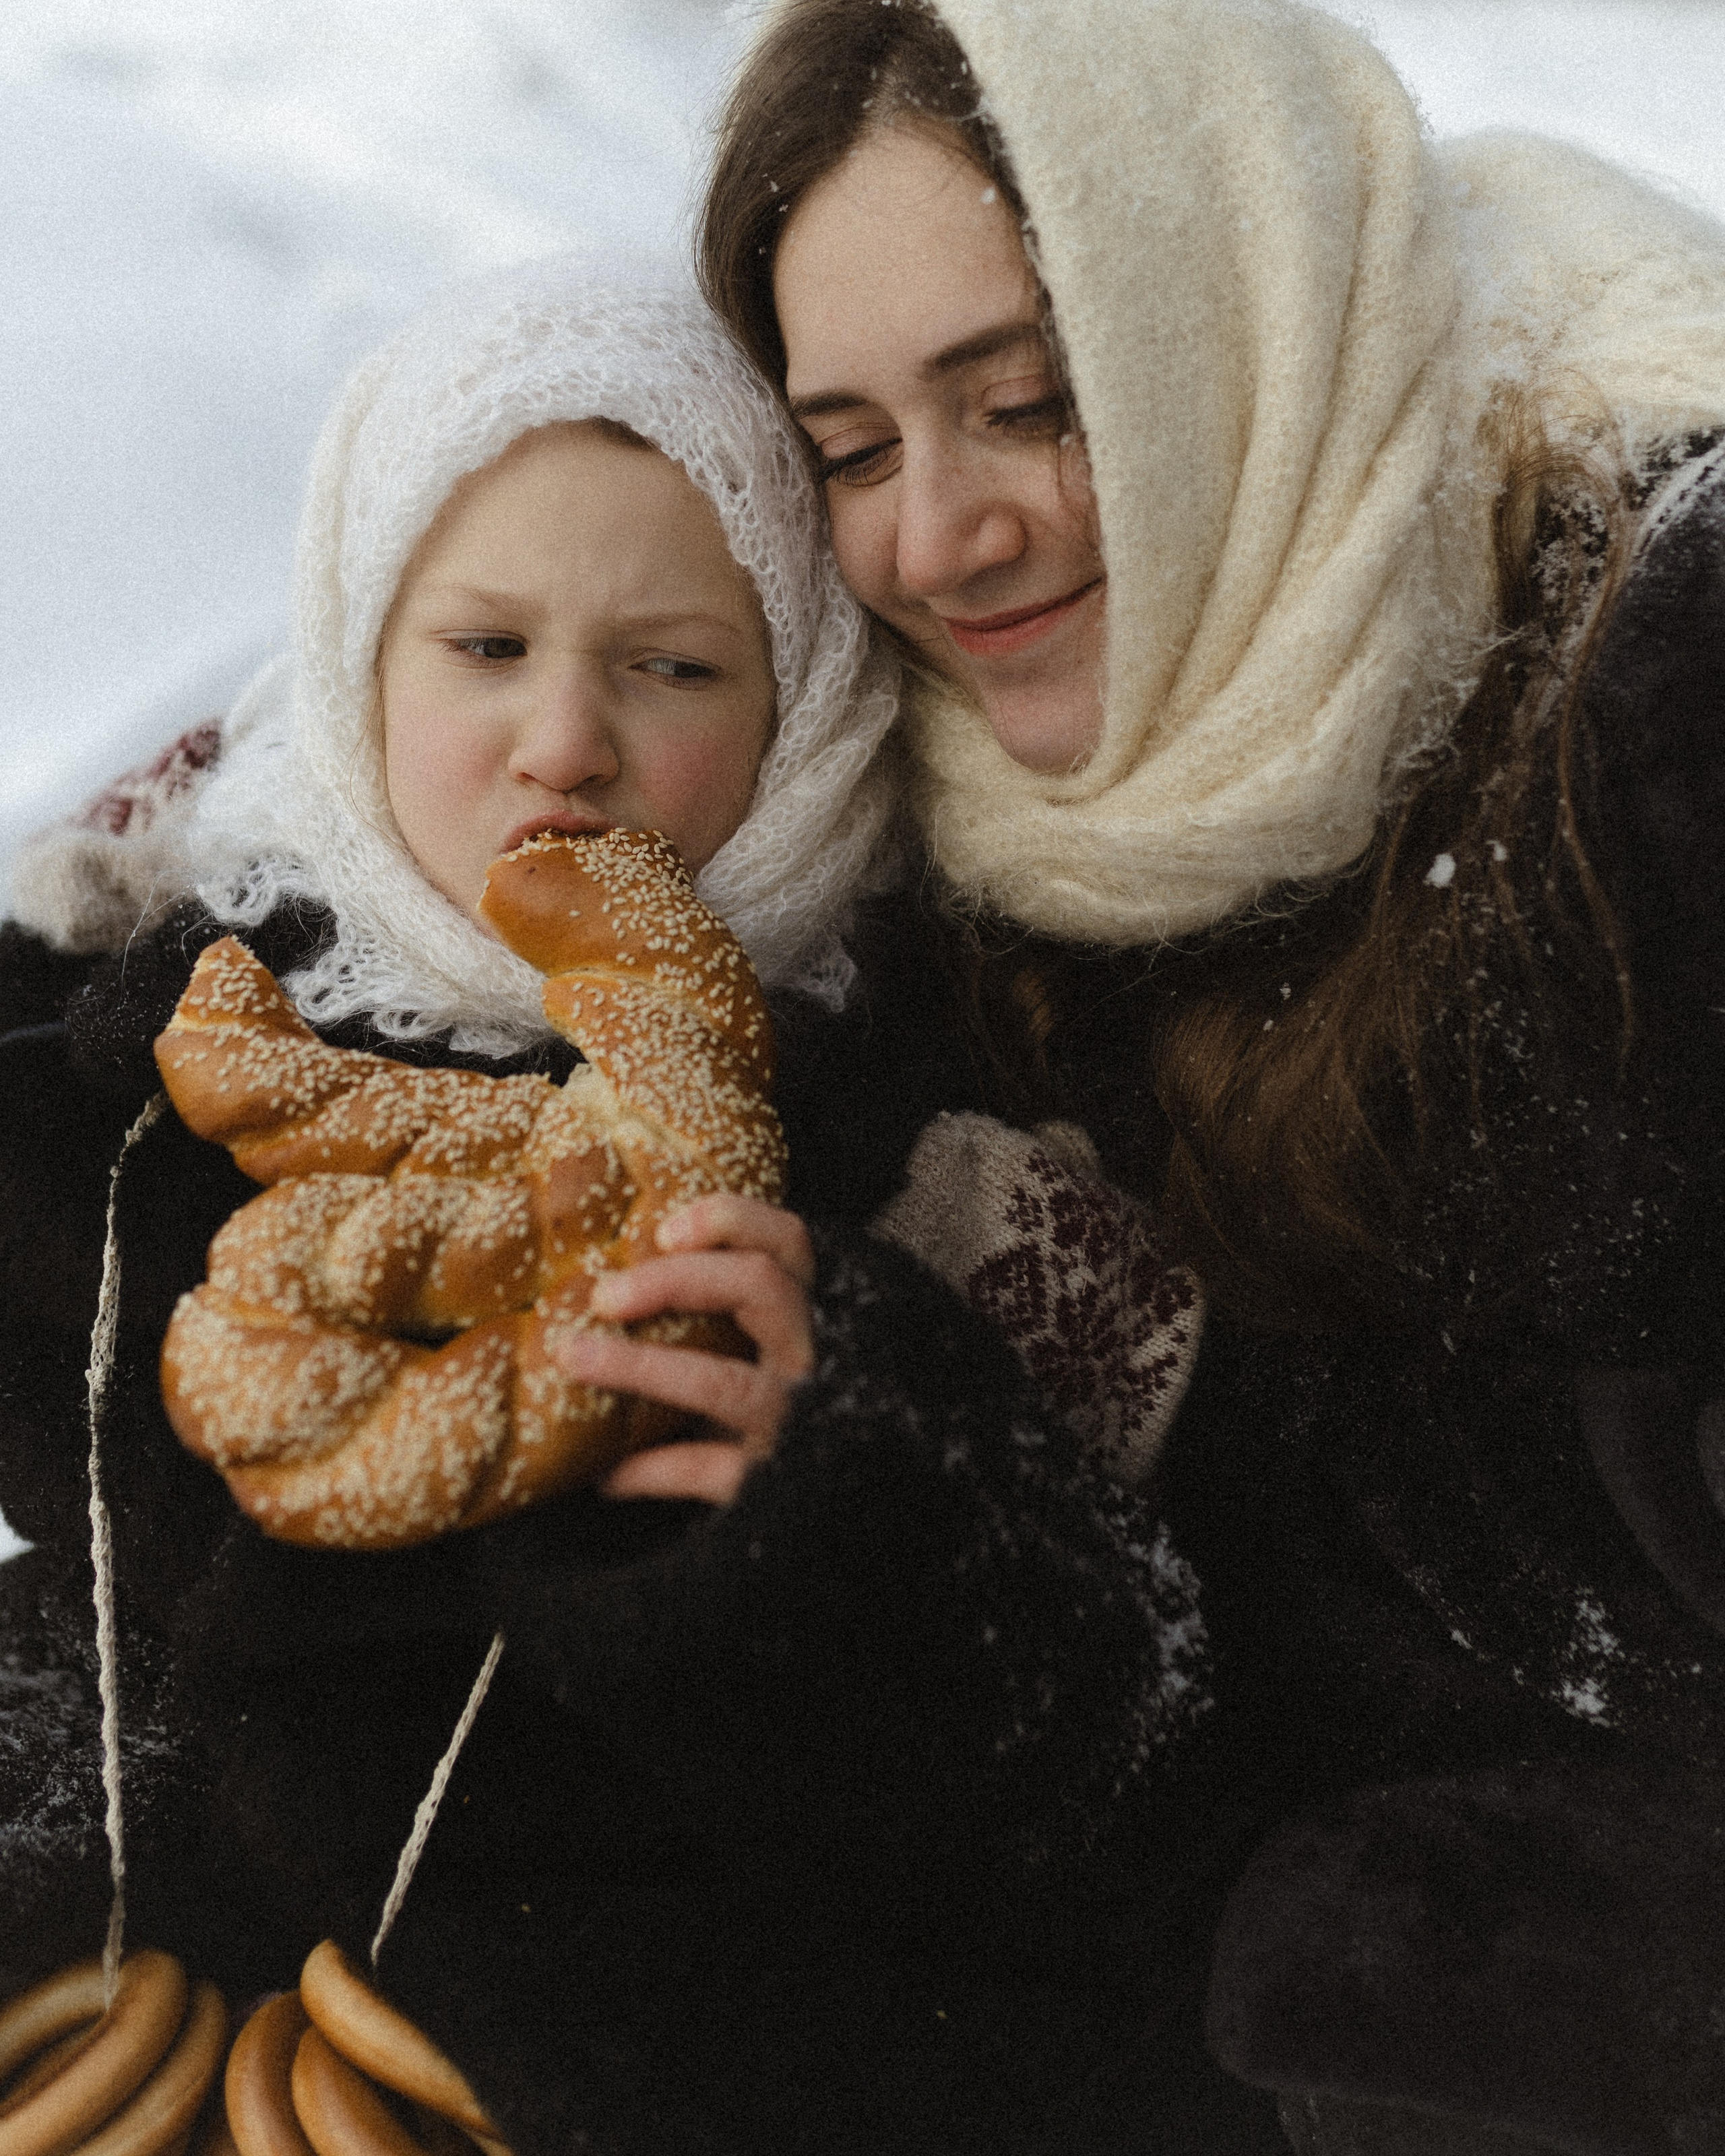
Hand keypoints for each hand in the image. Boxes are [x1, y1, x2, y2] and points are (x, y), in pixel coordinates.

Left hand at [553, 1195, 816, 1505]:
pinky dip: (649, 1470)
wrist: (832, 1499)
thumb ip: (713, 1309)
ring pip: (727, 1384)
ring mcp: (795, 1420)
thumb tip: (603, 1276)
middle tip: (603, 1296)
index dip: (730, 1221)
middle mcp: (810, 1357)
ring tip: (572, 1358)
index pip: (786, 1242)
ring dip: (644, 1368)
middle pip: (760, 1287)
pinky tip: (606, 1475)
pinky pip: (707, 1470)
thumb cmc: (770, 1400)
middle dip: (676, 1280)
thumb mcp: (759, 1345)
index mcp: (809, 1311)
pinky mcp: (774, 1483)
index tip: (662, 1231)